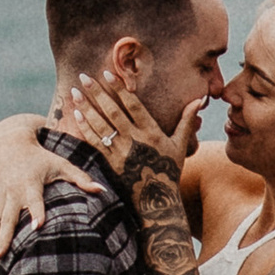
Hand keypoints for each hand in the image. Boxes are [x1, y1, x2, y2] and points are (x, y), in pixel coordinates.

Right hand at [0, 134, 97, 272]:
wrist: (8, 144)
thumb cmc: (40, 158)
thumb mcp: (61, 164)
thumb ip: (81, 178)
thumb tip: (102, 190)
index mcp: (30, 184)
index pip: (34, 200)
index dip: (37, 211)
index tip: (38, 226)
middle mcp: (13, 194)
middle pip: (8, 219)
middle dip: (3, 239)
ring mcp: (1, 201)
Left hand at [58, 67, 199, 202]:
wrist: (156, 201)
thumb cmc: (169, 170)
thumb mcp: (180, 145)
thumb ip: (187, 120)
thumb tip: (200, 99)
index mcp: (151, 132)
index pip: (133, 105)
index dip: (119, 88)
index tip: (107, 73)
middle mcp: (135, 140)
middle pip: (112, 112)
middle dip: (97, 93)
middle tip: (83, 76)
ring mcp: (121, 152)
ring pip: (100, 125)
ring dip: (86, 108)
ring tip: (74, 92)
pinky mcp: (111, 163)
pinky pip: (95, 142)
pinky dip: (85, 128)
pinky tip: (77, 115)